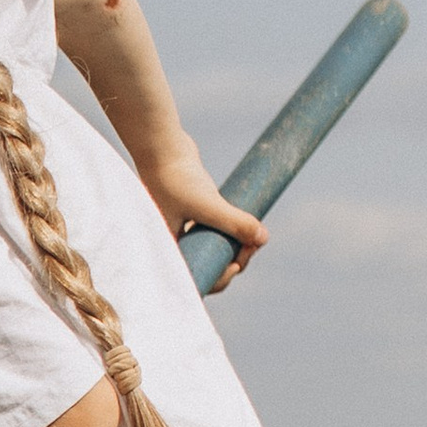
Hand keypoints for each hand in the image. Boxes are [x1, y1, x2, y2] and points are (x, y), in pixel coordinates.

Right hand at [147, 161, 266, 287]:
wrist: (163, 148)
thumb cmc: (176, 177)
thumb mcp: (206, 203)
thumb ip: (234, 222)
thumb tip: (263, 239)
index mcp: (169, 252)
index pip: (196, 278)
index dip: (220, 277)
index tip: (238, 263)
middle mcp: (174, 245)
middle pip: (208, 266)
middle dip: (233, 261)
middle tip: (253, 244)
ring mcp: (184, 231)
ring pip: (214, 250)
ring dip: (235, 247)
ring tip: (253, 236)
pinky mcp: (194, 215)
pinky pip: (215, 233)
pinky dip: (230, 233)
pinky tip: (244, 226)